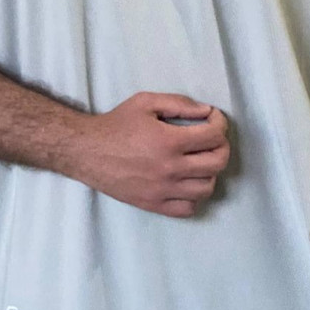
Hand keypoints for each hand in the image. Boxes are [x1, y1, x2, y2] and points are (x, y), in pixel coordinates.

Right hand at [72, 91, 229, 217]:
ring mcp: (163, 191)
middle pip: (217, 163)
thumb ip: (179, 104)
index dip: (220, 124)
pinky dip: (194, 195)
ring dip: (209, 171)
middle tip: (211, 138)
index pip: (214, 136)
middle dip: (221, 146)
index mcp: (169, 141)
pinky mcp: (154, 205)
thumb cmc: (117, 123)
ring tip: (199, 159)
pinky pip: (188, 208)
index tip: (213, 119)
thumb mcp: (146, 102)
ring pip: (207, 187)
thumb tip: (206, 111)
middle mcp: (170, 169)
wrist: (88, 151)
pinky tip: (187, 180)